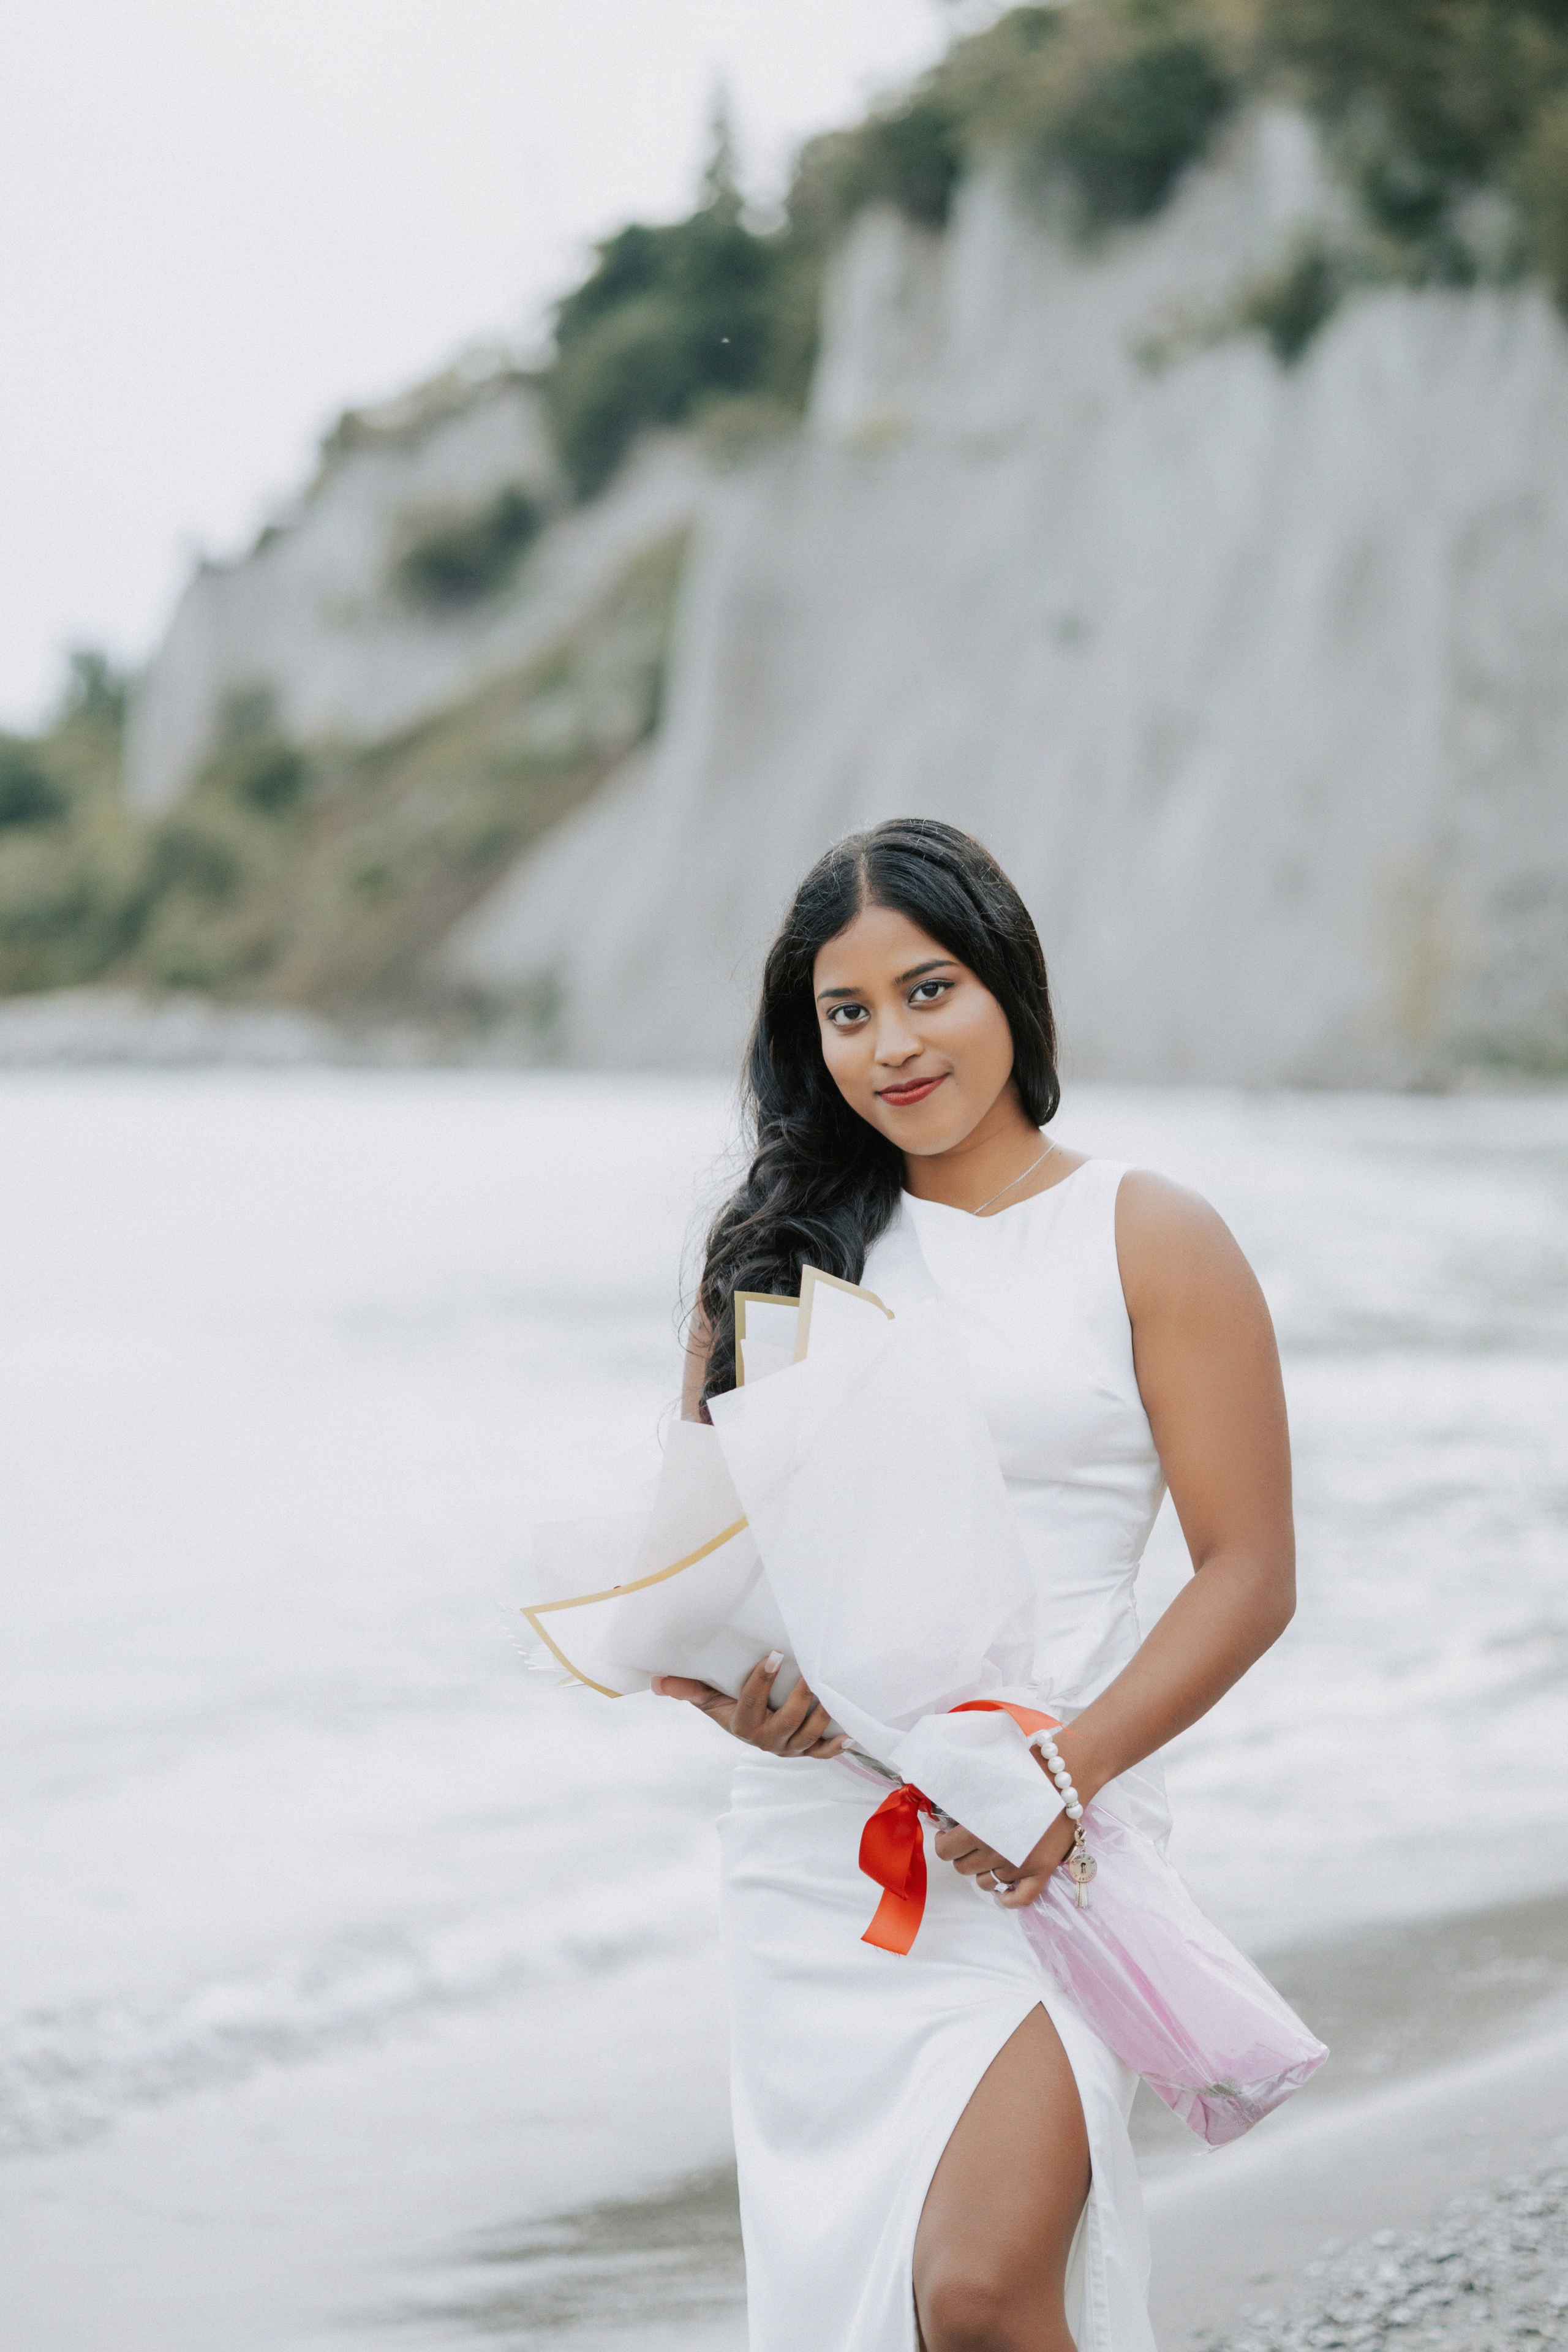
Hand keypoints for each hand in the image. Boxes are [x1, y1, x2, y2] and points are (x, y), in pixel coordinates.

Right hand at [653, 1653, 848, 1759]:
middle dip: (799, 1698)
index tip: (774, 1654)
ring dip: (820, 1718)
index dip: (762, 1681)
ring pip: (806, 1736)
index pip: (751, 1704)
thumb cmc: (727, 1704)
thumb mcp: (707, 1697)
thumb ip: (687, 1688)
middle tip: (810, 1672)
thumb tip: (657, 1681)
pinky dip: (835, 1747)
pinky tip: (848, 1735)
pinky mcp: (803, 1750)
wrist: (745, 1727)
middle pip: (786, 1723)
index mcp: (742, 1725)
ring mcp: (787, 1747)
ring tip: (829, 1694)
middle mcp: (765, 1740)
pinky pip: (821, 1753)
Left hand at [934, 1722, 1099, 1906]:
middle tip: (971, 1839)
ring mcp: (1020, 1865)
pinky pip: (1018, 1899)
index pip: (945, 1851)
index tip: (949, 1833)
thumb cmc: (1024, 1772)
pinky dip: (1007, 1898)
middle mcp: (996, 1851)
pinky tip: (1002, 1889)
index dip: (944, 1841)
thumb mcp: (984, 1780)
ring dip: (984, 1870)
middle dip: (963, 1853)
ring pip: (985, 1882)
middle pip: (963, 1867)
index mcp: (978, 1828)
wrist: (1066, 1776)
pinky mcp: (1041, 1872)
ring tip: (991, 1852)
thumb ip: (961, 1800)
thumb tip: (941, 1816)